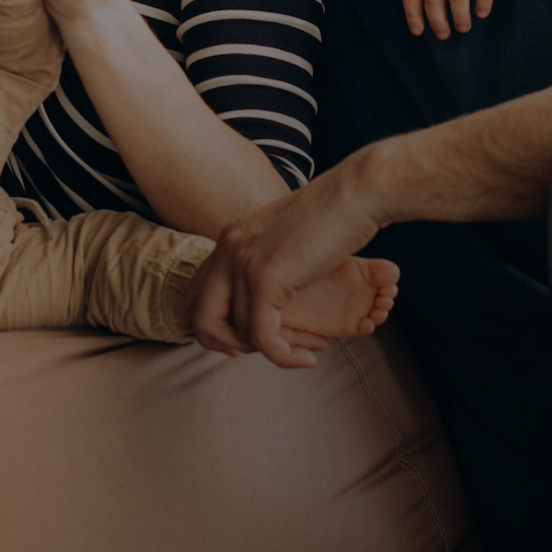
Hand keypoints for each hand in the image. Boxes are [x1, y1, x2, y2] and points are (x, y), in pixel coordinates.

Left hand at [187, 152, 386, 367]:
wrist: (356, 192)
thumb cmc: (333, 212)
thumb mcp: (284, 233)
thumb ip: (265, 255)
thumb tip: (264, 284)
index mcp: (230, 237)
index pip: (195, 293)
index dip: (214, 324)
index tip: (246, 336)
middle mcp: (228, 248)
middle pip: (199, 317)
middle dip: (227, 345)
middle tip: (264, 350)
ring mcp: (244, 263)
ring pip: (238, 333)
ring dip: (271, 351)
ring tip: (303, 349)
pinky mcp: (266, 280)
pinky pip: (262, 339)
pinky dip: (283, 357)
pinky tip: (306, 358)